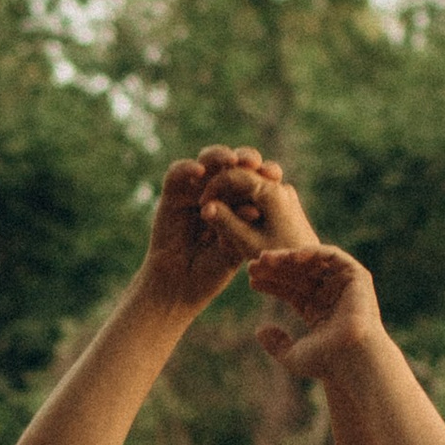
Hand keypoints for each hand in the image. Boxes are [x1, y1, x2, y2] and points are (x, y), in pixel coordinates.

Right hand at [141, 151, 287, 313]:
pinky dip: (187, 168)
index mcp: (239, 202)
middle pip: (233, 163)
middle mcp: (218, 192)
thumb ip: (238, 228)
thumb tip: (251, 208)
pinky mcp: (172, 196)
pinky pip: (177, 174)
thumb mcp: (234, 250)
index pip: (253, 178)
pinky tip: (199, 171)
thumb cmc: (213, 272)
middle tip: (253, 162)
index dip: (262, 172)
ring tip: (230, 160)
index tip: (273, 174)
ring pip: (207, 161)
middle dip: (245, 158)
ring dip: (219, 156)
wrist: (179, 289)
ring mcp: (194, 191)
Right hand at [201, 165, 320, 264]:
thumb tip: (205, 206)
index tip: (202, 206)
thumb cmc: (278, 260)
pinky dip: (242, 203)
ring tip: (218, 212)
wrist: (309, 272)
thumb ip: (226, 223)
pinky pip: (258, 196)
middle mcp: (279, 187)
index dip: (214, 187)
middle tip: (205, 204)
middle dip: (221, 186)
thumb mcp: (248, 244)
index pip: (234, 175)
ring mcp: (283, 194)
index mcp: (271, 191)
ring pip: (249, 185)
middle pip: (242, 174)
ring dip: (231, 195)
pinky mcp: (284, 205)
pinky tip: (232, 219)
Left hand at [247, 241, 386, 380]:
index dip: (271, 284)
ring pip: (312, 264)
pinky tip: (292, 256)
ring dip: (289, 258)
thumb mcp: (293, 356)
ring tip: (266, 259)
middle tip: (252, 266)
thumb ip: (276, 345)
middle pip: (298, 275)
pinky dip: (313, 252)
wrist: (353, 359)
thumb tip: (259, 331)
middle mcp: (331, 296)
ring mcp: (344, 285)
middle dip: (275, 269)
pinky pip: (333, 256)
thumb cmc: (327, 363)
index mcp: (319, 312)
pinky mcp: (357, 276)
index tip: (251, 280)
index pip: (291, 291)